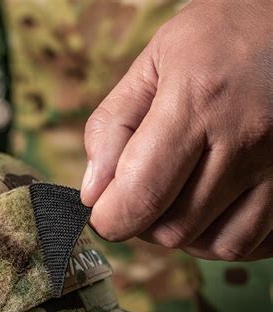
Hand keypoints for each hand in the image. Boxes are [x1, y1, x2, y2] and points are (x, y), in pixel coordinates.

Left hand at [81, 0, 272, 260]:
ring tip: (176, 197)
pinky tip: (209, 207)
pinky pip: (248, 242)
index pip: (140, 195)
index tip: (103, 212)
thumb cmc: (219, 38)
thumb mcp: (153, 63)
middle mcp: (244, 138)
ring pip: (213, 244)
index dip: (110, 219)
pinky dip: (218, 236)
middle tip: (140, 193)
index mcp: (197, 100)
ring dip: (181, 232)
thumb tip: (92, 192)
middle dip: (142, 223)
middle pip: (173, 229)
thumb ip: (112, 127)